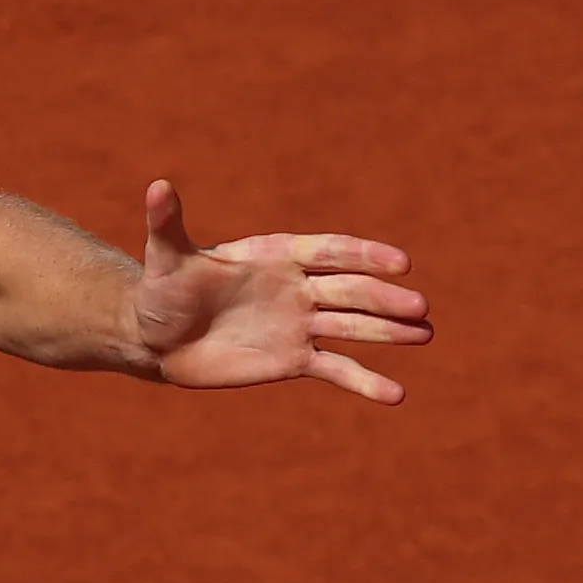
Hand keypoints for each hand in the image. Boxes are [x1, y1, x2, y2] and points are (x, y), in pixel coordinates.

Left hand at [130, 180, 428, 402]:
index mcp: (278, 255)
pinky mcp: (295, 359)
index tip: (399, 262)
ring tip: (425, 335)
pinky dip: (364, 382)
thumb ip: (168, 224)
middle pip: (351, 291)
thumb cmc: (162, 291)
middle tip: (420, 308)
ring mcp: (300, 324)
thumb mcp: (165, 257)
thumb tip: (157, 186)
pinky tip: (395, 396)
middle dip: (384, 300)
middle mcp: (298, 288)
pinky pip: (336, 369)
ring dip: (388, 332)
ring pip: (352, 327)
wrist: (157, 338)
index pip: (330, 252)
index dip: (364, 256)